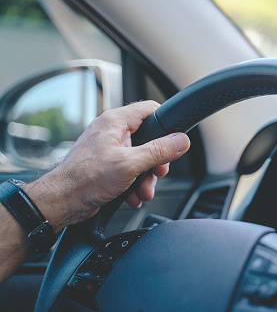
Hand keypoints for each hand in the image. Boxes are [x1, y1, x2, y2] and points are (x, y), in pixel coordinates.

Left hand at [22, 101, 189, 231]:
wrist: (62, 202)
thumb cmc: (85, 179)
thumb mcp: (131, 164)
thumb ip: (159, 151)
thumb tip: (181, 141)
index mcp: (116, 122)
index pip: (150, 109)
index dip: (166, 123)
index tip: (175, 139)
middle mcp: (111, 132)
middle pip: (149, 138)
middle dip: (156, 161)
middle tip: (158, 172)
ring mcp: (108, 149)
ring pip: (140, 158)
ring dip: (146, 178)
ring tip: (143, 191)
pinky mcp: (106, 165)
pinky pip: (129, 170)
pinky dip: (134, 184)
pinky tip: (133, 195)